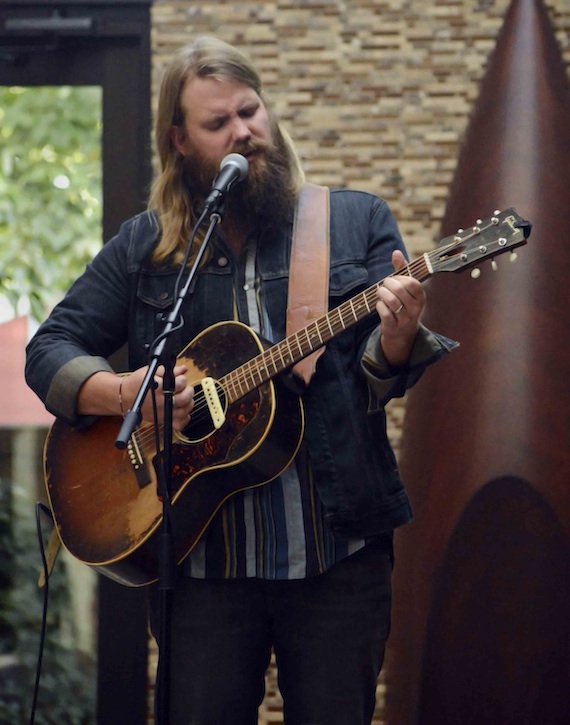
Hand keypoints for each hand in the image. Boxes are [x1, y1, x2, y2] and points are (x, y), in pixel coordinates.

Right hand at [121, 364, 193, 430]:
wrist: (124, 397)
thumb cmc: (136, 384)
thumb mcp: (151, 371)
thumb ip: (168, 370)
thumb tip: (183, 369)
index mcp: (158, 388)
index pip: (179, 384)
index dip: (183, 379)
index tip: (180, 378)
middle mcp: (161, 402)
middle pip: (184, 399)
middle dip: (188, 391)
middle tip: (185, 388)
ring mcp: (162, 413)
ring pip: (184, 412)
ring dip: (188, 403)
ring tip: (184, 397)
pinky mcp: (162, 421)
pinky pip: (179, 424)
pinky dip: (184, 418)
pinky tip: (182, 410)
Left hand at [375, 249, 425, 367]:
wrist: (402, 332)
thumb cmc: (403, 303)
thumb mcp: (405, 287)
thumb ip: (401, 269)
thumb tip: (396, 252)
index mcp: (421, 297)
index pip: (412, 283)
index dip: (400, 278)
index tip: (395, 278)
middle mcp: (415, 309)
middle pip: (399, 290)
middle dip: (387, 284)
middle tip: (384, 284)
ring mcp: (405, 319)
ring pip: (392, 301)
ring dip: (382, 294)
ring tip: (380, 292)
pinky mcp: (394, 327)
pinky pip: (384, 313)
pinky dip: (379, 306)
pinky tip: (379, 304)